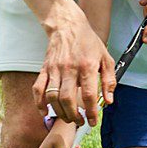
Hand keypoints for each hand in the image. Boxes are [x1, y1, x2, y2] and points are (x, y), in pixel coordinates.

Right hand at [36, 8, 112, 123]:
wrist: (68, 25)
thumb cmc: (89, 42)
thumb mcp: (106, 58)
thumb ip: (109, 80)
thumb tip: (108, 101)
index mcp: (87, 66)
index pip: (88, 95)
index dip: (91, 112)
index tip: (93, 121)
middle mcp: (69, 69)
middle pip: (68, 99)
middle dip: (74, 116)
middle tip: (79, 122)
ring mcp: (54, 69)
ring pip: (52, 97)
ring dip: (59, 112)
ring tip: (68, 118)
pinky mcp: (44, 69)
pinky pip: (38, 89)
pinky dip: (39, 103)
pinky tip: (45, 111)